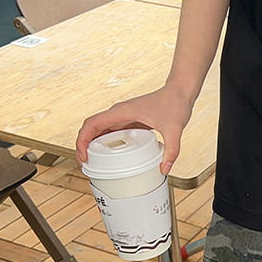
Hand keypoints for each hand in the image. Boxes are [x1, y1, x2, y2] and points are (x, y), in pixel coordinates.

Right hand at [75, 84, 195, 175]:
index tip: (83, 157)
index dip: (82, 140)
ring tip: (93, 164)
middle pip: (91, 129)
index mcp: (122, 112)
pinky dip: (104, 144)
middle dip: (83, 147)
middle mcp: (119, 113)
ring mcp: (123, 117)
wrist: (180, 92)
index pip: (91, 124)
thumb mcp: (174, 129)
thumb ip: (171, 149)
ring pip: (99, 131)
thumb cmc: (175, 103)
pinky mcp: (129, 121)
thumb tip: (165, 169)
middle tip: (86, 166)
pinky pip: (110, 133)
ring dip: (92, 146)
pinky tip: (109, 157)